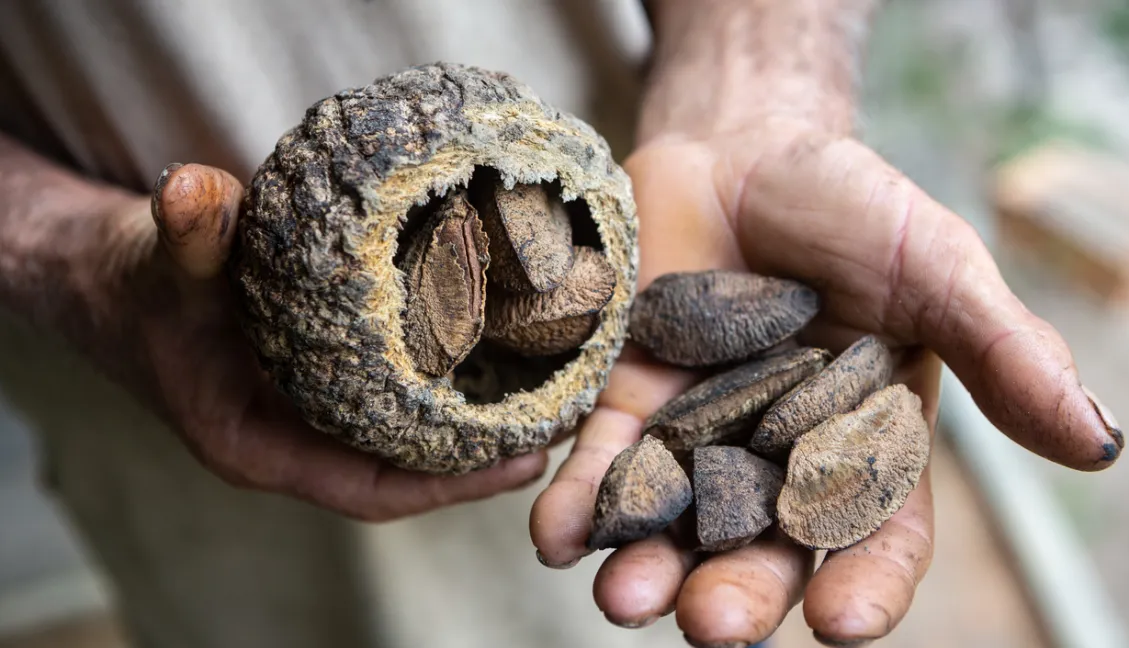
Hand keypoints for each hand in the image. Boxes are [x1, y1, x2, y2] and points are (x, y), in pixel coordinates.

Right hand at [91, 163, 547, 519]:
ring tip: (554, 394)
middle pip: (405, 469)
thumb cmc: (131, 282)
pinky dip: (448, 382)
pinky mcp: (325, 377)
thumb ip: (185, 237)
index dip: (449, 485)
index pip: (369, 491)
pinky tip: (501, 353)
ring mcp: (312, 411)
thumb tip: (196, 192)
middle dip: (483, 457)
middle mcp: (294, 440)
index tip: (522, 462)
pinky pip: (398, 394)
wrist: (107, 275)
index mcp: (258, 446)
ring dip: (476, 422)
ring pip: (407, 435)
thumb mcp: (158, 260)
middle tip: (565, 423)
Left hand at [530, 119, 1122, 645]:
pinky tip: (557, 534)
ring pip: (673, 524)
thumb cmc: (852, 207)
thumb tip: (1099, 442)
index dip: (864, 584)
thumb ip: (1003, 351)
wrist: (742, 148)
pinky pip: (599, 461)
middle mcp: (775, 459)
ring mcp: (694, 437)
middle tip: (711, 625)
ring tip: (624, 598)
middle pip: (761, 549)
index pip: (872, 537)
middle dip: (737, 593)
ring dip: (645, 568)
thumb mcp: (936, 269)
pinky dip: (578, 500)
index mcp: (863, 445)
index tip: (841, 623)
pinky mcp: (622, 402)